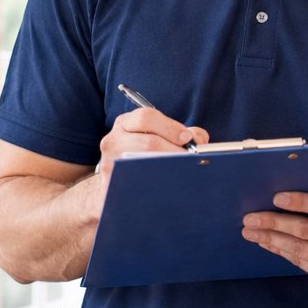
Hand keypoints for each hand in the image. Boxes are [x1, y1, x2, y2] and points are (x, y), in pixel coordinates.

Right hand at [94, 108, 208, 180]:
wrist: (119, 180)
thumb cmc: (146, 155)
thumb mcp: (159, 137)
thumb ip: (181, 133)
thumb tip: (198, 140)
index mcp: (126, 123)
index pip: (146, 117)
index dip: (170, 127)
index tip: (187, 138)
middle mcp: (113, 140)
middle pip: (148, 142)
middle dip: (174, 151)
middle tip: (190, 160)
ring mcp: (108, 163)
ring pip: (142, 165)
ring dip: (167, 170)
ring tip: (183, 174)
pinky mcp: (110, 185)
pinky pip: (134, 186)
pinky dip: (155, 188)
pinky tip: (169, 189)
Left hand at [241, 180, 307, 286]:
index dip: (300, 202)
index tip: (276, 197)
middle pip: (307, 231)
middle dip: (274, 223)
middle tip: (251, 218)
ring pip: (300, 250)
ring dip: (271, 240)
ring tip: (251, 231)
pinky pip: (303, 263)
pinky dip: (282, 252)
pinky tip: (268, 243)